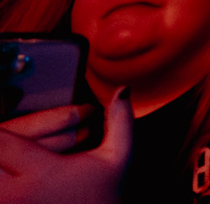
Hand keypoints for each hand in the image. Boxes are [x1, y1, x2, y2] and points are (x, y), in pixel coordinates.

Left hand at [0, 93, 133, 203]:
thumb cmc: (104, 197)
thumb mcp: (117, 158)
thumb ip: (120, 122)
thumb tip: (123, 90)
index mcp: (41, 170)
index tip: (3, 129)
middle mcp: (16, 193)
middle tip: (3, 141)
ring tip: (5, 162)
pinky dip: (0, 185)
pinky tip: (6, 178)